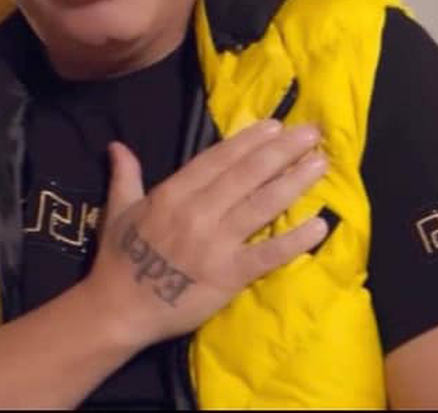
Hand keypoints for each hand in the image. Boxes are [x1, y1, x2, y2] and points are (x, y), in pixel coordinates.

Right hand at [80, 119, 329, 348]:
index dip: (248, 141)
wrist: (118, 311)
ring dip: (293, 182)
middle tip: (311, 132)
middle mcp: (197, 212)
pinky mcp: (228, 275)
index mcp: (172, 194)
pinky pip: (267, 254)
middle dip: (281, 151)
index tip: (275, 125)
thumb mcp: (118, 211)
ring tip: (320, 163)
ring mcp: (215, 244)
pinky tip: (320, 225)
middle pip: (246, 174)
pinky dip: (294, 240)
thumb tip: (117, 145)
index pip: (218, 159)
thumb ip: (125, 175)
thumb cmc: (119, 261)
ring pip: (261, 206)